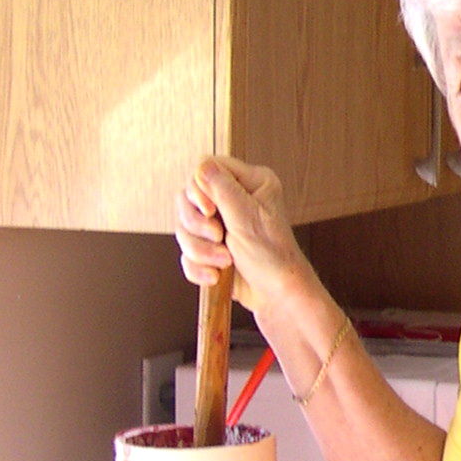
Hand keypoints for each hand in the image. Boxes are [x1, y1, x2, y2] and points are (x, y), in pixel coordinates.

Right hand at [176, 156, 312, 319]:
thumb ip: (222, 188)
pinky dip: (198, 266)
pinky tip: (216, 275)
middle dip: (198, 225)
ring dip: (200, 249)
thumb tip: (201, 165)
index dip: (200, 189)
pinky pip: (186, 251)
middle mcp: (234, 198)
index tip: (210, 211)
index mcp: (251, 182)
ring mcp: (220, 223)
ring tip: (224, 261)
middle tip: (219, 237)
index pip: (207, 167)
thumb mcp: (246, 217)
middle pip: (188, 198)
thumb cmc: (272, 256)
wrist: (275, 295)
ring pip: (184, 227)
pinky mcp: (209, 246)